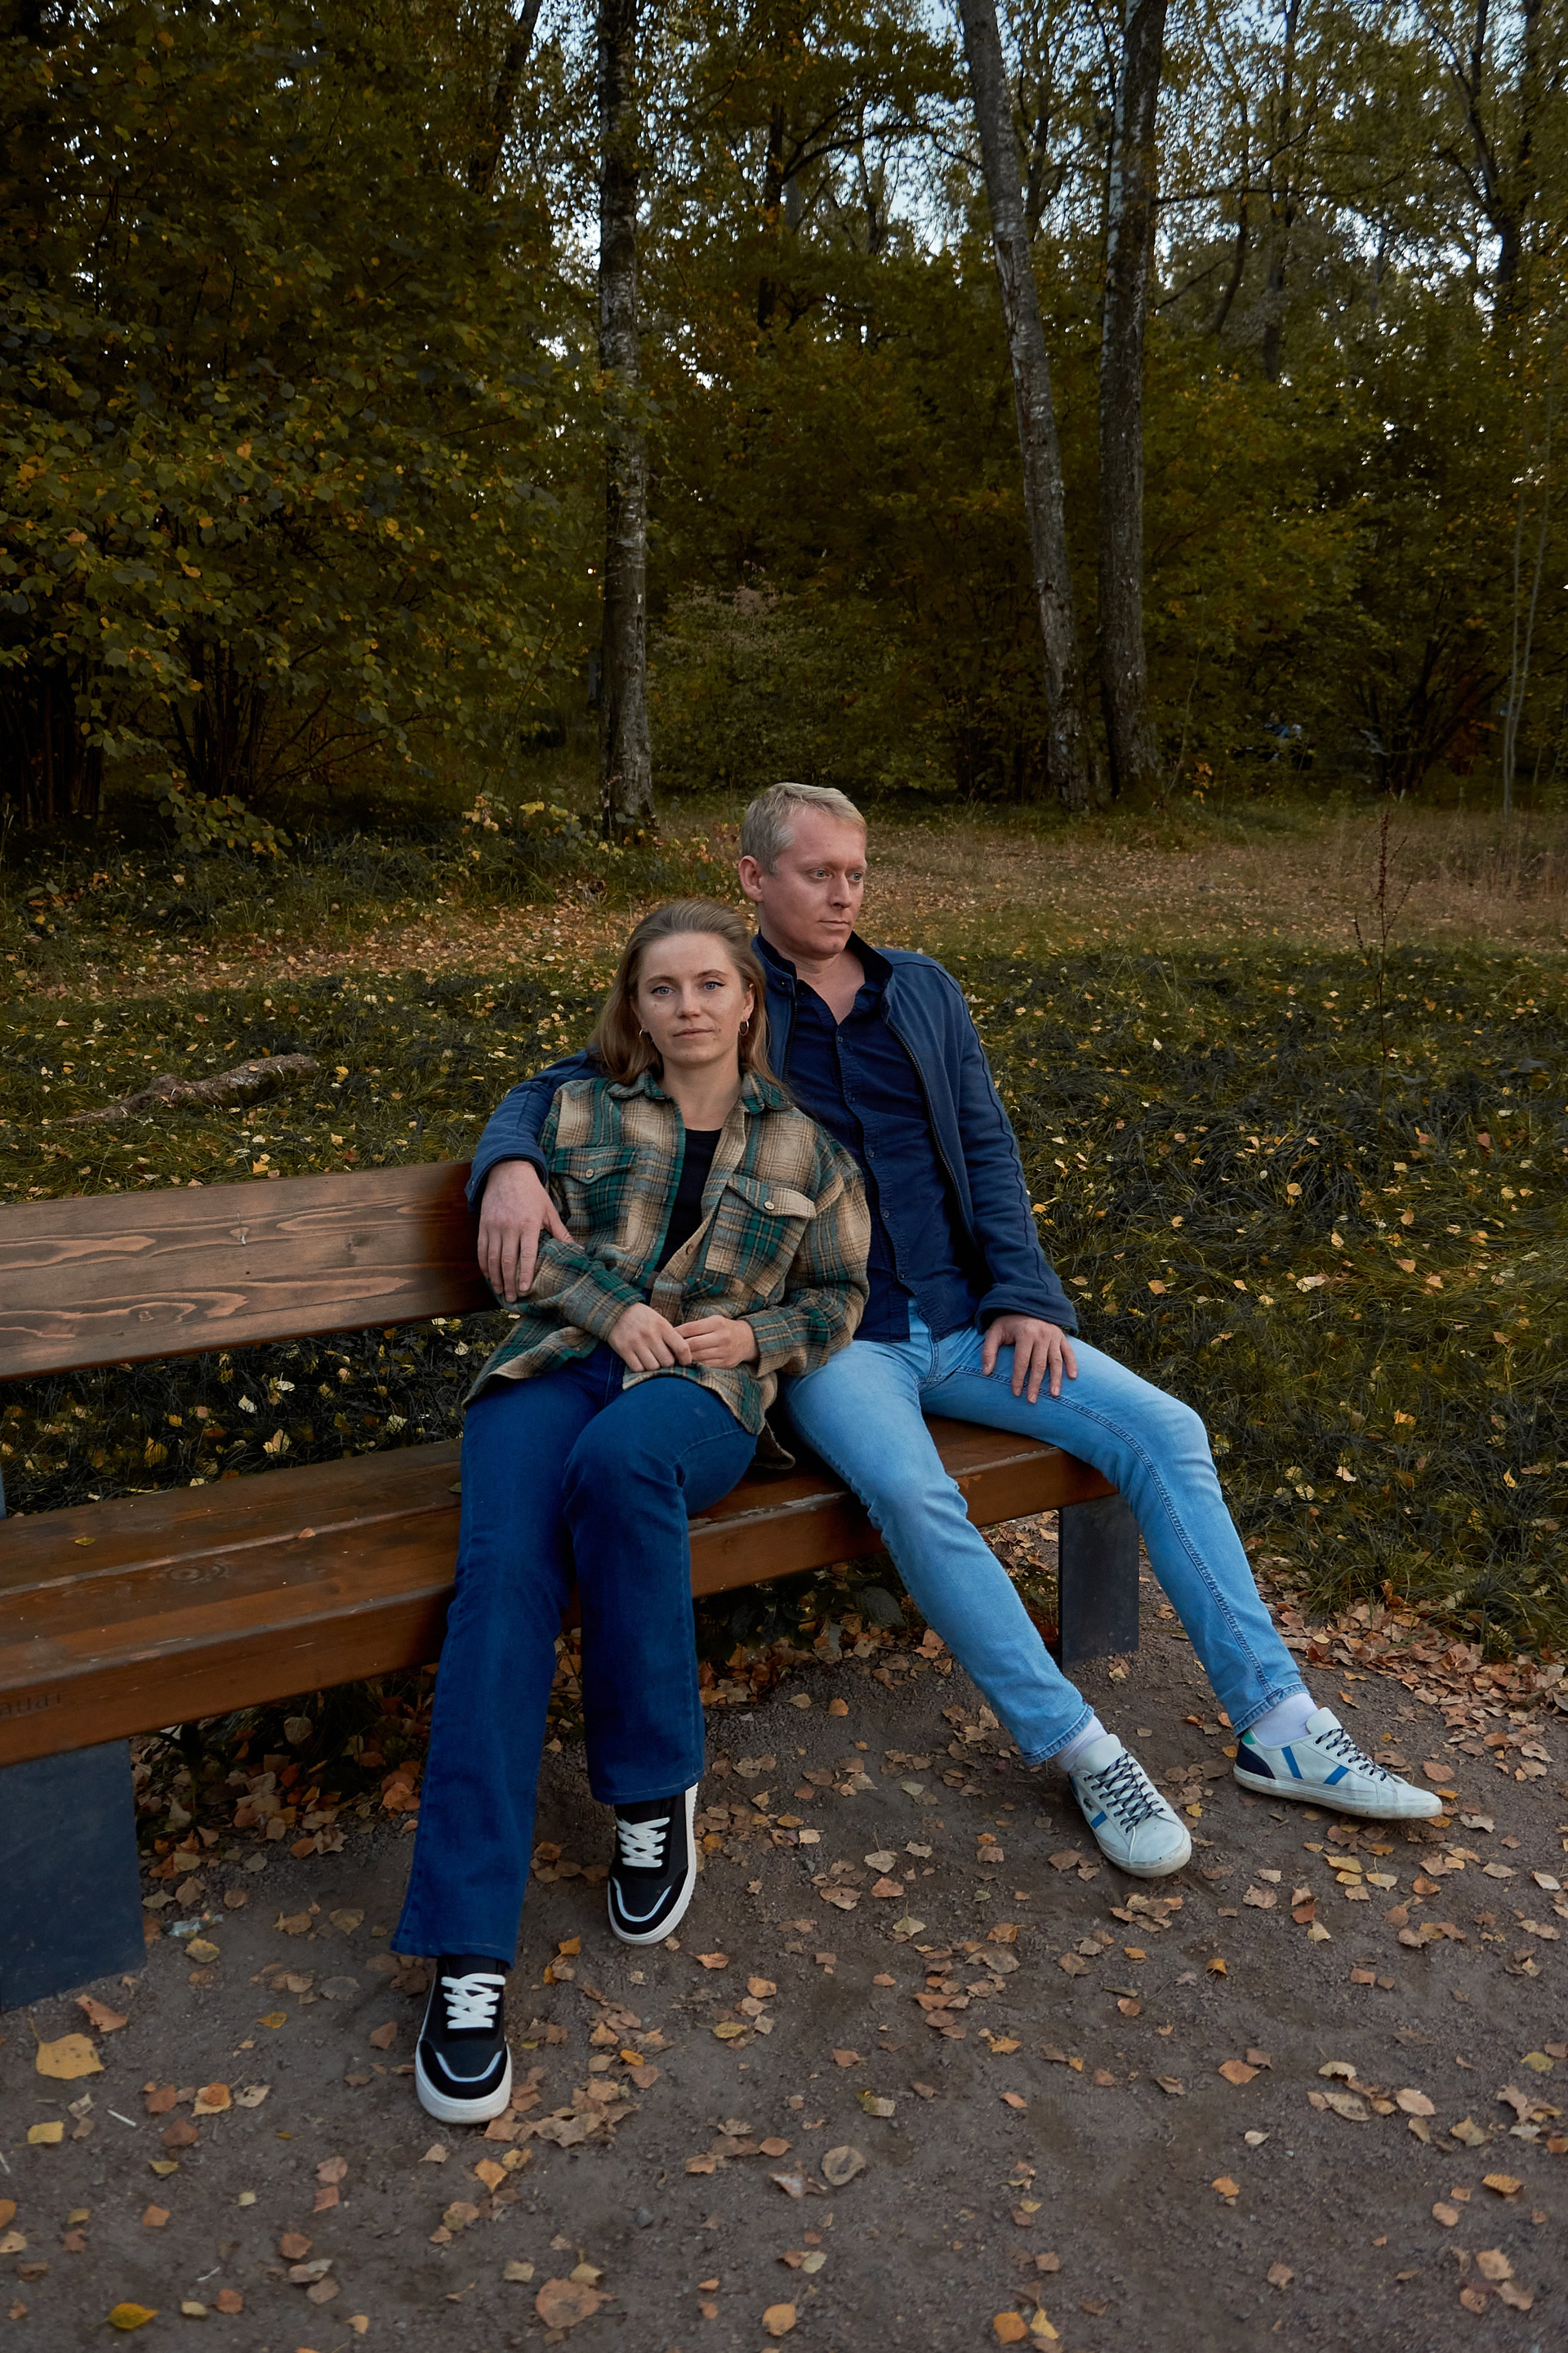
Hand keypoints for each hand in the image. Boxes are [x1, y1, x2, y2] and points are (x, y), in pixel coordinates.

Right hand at [477, 1159, 569, 1302]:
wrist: (508, 1171)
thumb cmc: (532, 1192)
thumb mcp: (549, 1210)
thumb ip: (561, 1233)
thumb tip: (578, 1251)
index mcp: (528, 1224)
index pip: (526, 1254)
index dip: (524, 1274)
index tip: (524, 1289)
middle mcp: (509, 1227)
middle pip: (507, 1261)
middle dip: (509, 1282)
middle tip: (511, 1299)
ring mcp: (494, 1226)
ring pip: (492, 1258)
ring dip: (495, 1277)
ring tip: (500, 1291)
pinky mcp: (483, 1225)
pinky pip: (481, 1249)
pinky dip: (484, 1265)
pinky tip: (488, 1276)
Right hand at [607, 1303, 693, 1371]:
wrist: (616, 1310)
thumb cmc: (642, 1317)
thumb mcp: (659, 1320)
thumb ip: (669, 1336)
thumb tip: (681, 1357)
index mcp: (662, 1326)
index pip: (681, 1348)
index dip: (686, 1359)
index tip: (685, 1362)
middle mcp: (650, 1334)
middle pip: (667, 1361)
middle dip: (667, 1364)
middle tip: (664, 1360)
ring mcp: (636, 1342)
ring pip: (653, 1367)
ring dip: (654, 1367)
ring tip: (652, 1360)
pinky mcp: (623, 1349)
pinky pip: (637, 1369)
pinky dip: (641, 1368)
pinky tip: (640, 1362)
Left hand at [674, 1314, 758, 1368]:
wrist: (748, 1340)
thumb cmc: (724, 1329)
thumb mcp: (713, 1321)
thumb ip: (696, 1327)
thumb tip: (672, 1334)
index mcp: (716, 1323)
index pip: (690, 1328)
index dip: (676, 1333)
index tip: (666, 1337)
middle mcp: (722, 1337)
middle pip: (693, 1344)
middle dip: (678, 1349)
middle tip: (666, 1351)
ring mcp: (724, 1351)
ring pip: (698, 1357)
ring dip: (684, 1359)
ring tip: (674, 1358)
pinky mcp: (726, 1363)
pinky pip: (705, 1366)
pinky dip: (694, 1365)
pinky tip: (687, 1364)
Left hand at [980, 1314, 1077, 1403]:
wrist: (1027, 1302)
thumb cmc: (1009, 1322)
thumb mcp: (995, 1332)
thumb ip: (988, 1351)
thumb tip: (985, 1372)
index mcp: (1025, 1334)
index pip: (1022, 1362)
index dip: (1018, 1379)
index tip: (1015, 1393)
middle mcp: (1041, 1335)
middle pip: (1039, 1365)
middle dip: (1035, 1384)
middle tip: (1031, 1400)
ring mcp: (1053, 1336)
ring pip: (1056, 1361)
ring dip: (1056, 1379)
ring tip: (1054, 1394)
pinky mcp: (1061, 1336)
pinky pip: (1069, 1352)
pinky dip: (1072, 1364)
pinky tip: (1072, 1377)